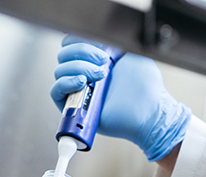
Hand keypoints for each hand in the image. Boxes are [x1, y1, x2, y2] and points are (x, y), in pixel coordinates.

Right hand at [51, 35, 191, 161]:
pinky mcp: (75, 108)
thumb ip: (116, 42)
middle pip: (64, 55)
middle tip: (103, 62)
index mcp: (96, 62)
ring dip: (79, 67)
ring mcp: (80, 91)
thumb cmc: (147, 88)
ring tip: (100, 76)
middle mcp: (86, 76)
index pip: (72, 44)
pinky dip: (65, 82)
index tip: (96, 45)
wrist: (149, 112)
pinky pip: (55, 92)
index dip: (78, 40)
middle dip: (82, 52)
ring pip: (60, 70)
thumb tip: (100, 36)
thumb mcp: (133, 55)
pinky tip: (83, 82)